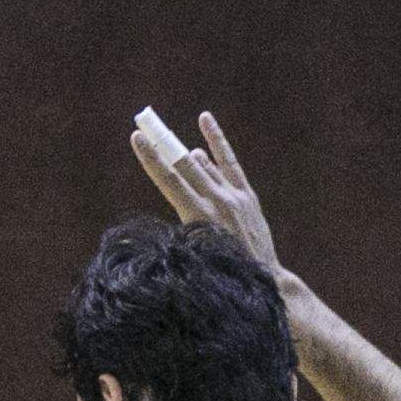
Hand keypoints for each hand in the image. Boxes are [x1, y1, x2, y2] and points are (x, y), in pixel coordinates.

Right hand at [131, 109, 278, 276]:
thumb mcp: (197, 251)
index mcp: (200, 218)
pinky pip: (229, 161)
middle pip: (184, 165)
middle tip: (146, 124)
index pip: (169, 181)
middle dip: (163, 145)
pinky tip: (205, 119)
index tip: (137, 137)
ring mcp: (233, 196)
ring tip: (172, 150)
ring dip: (185, 157)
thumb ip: (189, 215)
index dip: (151, 158)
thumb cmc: (223, 272)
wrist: (264, 281)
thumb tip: (182, 181)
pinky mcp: (246, 195)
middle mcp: (216, 202)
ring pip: (203, 164)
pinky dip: (216, 140)